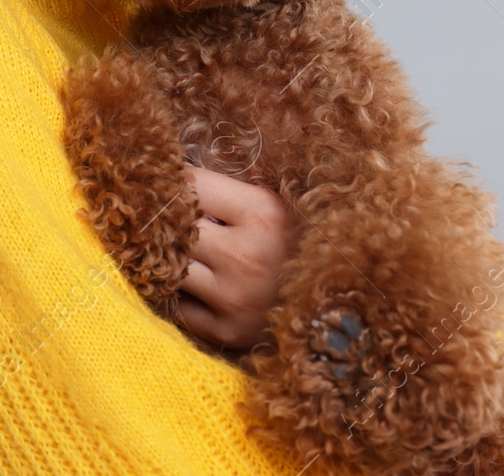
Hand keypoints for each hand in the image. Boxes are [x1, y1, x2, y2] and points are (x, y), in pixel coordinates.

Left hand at [175, 165, 298, 353]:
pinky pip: (178, 303)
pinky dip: (180, 293)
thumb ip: (229, 191)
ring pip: (170, 264)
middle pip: (174, 226)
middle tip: (162, 216)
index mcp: (263, 213)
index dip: (172, 180)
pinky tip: (198, 286)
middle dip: (166, 220)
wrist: (341, 316)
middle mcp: (247, 256)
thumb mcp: (275, 208)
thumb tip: (173, 171)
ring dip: (169, 257)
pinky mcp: (226, 332)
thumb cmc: (301, 248)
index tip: (164, 181)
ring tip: (182, 249)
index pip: (189, 184)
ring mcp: (235, 297)